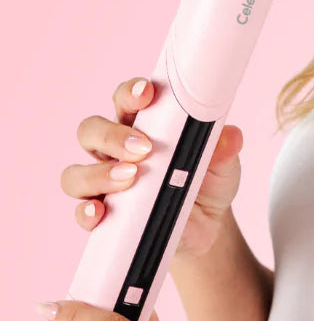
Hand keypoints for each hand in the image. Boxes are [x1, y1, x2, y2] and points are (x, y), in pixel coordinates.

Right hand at [61, 75, 245, 260]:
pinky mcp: (105, 216)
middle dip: (112, 135)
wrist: (207, 227)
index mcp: (143, 126)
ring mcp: (105, 184)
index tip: (147, 93)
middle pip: (91, 130)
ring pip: (76, 172)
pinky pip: (82, 212)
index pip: (126, 99)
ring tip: (131, 178)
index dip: (131, 93)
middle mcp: (115, 151)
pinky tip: (101, 211)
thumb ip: (224, 148)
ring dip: (99, 173)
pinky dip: (87, 211)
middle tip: (143, 148)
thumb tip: (229, 136)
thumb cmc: (208, 182)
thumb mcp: (224, 165)